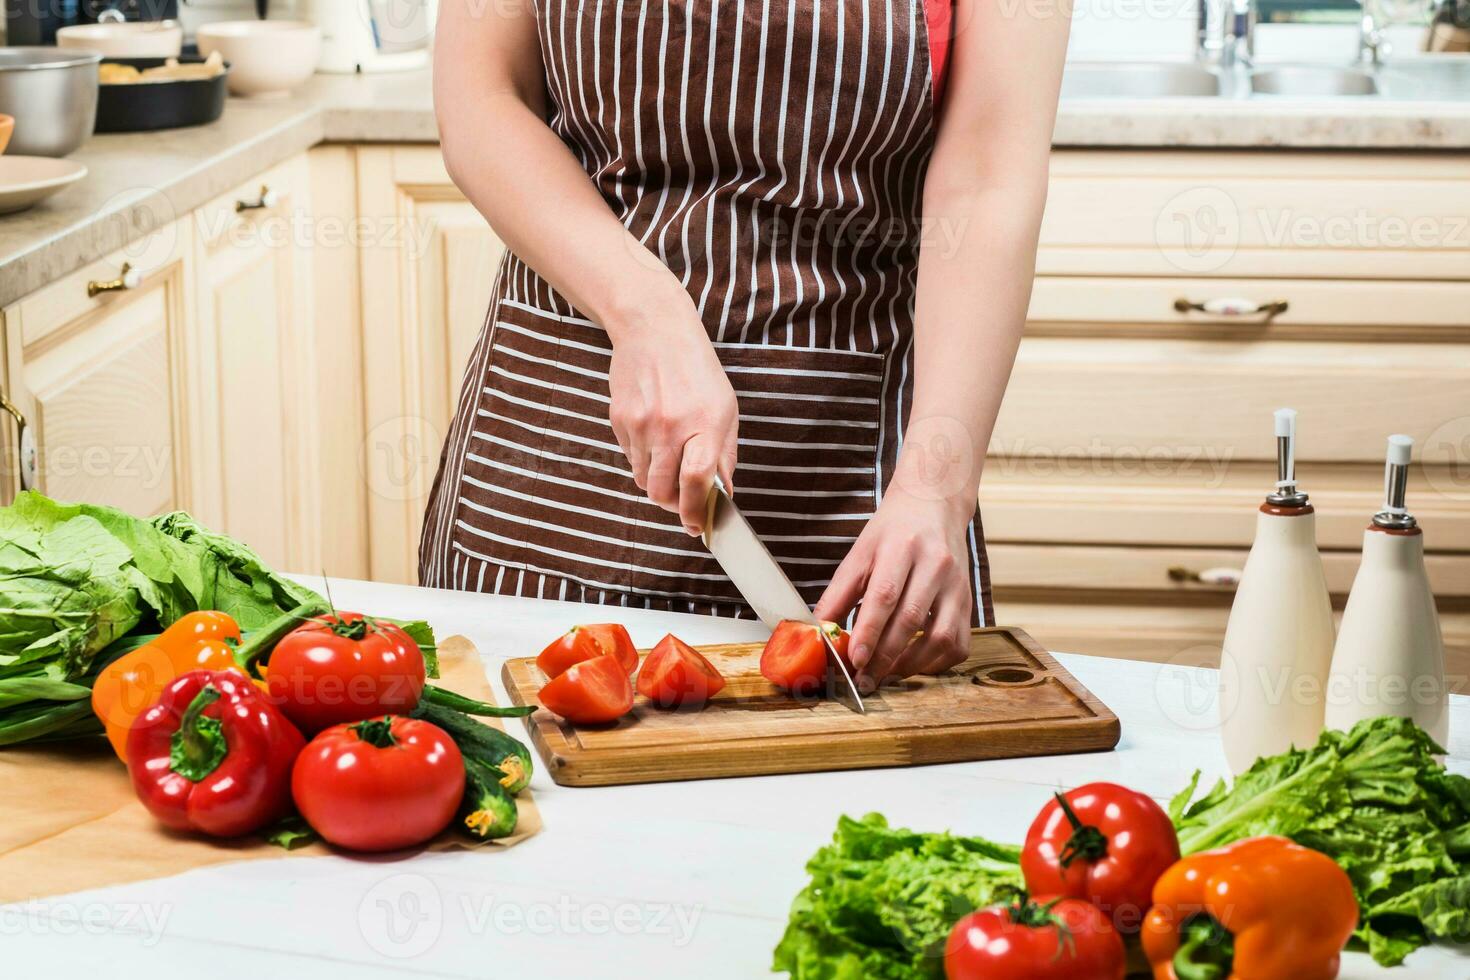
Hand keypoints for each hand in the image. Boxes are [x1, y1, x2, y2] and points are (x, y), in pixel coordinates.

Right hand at [607, 298, 737, 534]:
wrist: (655, 330)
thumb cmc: (697, 370)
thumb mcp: (725, 409)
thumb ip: (724, 454)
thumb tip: (723, 493)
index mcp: (704, 424)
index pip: (696, 481)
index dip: (694, 511)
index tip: (695, 527)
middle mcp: (670, 427)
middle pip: (662, 491)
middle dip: (672, 506)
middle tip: (681, 502)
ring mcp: (641, 424)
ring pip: (644, 480)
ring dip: (657, 483)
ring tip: (669, 459)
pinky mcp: (619, 420)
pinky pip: (630, 459)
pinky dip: (642, 460)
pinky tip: (653, 436)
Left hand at [815, 483, 973, 690]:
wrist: (934, 506)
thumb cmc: (893, 532)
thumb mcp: (860, 554)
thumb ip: (839, 593)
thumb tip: (818, 631)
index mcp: (902, 547)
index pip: (885, 595)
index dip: (869, 631)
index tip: (855, 660)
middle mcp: (936, 565)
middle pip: (910, 619)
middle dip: (884, 657)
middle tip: (864, 680)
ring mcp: (958, 584)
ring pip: (941, 637)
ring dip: (912, 665)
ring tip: (886, 675)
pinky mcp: (969, 601)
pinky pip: (959, 643)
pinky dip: (937, 663)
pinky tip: (914, 665)